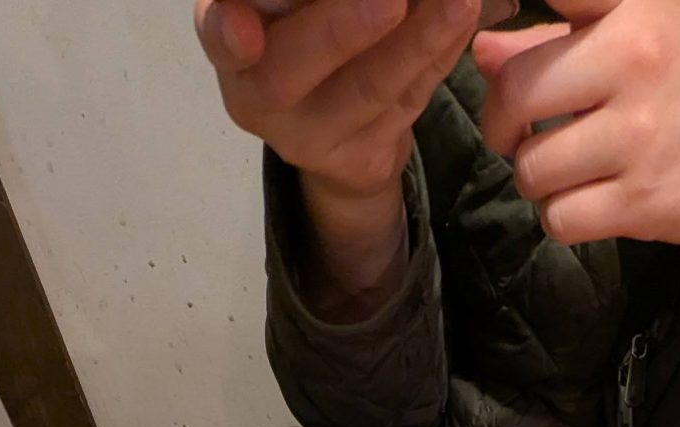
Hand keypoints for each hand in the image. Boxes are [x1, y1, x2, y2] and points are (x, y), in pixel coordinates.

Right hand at [196, 0, 477, 311]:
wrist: (331, 132)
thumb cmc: (297, 40)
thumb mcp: (276, 12)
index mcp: (230, 47)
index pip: (218, 38)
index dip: (226, 34)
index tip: (244, 34)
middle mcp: (260, 99)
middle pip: (293, 68)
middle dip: (340, 28)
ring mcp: (313, 139)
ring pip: (367, 89)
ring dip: (416, 39)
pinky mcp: (363, 158)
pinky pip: (409, 101)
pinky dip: (439, 56)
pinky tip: (461, 19)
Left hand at [474, 0, 679, 265]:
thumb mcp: (639, 30)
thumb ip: (556, 35)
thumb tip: (480, 50)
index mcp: (632, 12)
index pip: (553, 1)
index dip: (506, 42)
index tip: (483, 44)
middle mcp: (634, 64)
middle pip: (514, 95)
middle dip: (502, 123)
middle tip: (518, 132)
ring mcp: (638, 138)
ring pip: (532, 169)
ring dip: (535, 178)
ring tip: (563, 169)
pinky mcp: (642, 203)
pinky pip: (559, 219)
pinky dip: (560, 216)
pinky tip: (583, 200)